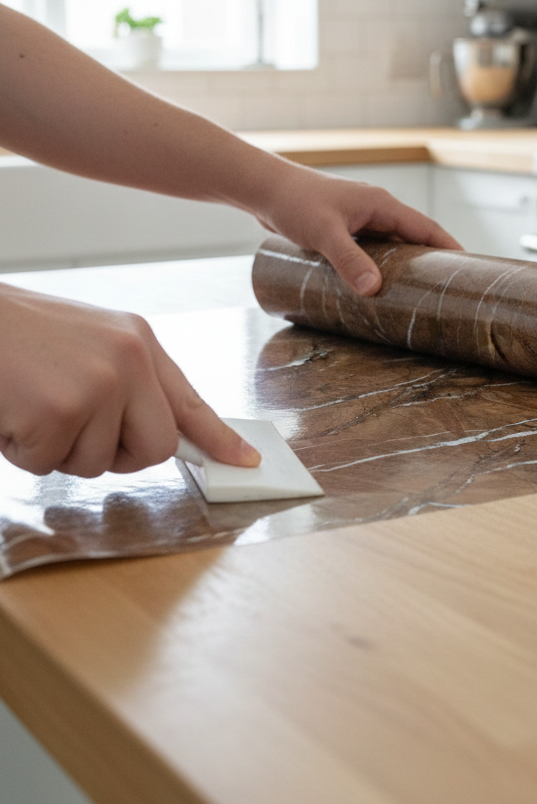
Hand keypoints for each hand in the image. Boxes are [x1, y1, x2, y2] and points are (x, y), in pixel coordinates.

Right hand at [0, 284, 260, 477]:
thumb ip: (124, 384)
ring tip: (28, 403)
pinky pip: (47, 465)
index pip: (189, 400)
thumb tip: (157, 436)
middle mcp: (129, 360)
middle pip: (154, 449)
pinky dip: (19, 450)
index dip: (219, 438)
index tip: (247, 461)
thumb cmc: (14, 339)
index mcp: (137, 342)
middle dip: (113, 455)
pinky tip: (9, 410)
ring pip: (94, 465)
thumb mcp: (85, 346)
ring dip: (54, 449)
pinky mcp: (61, 411)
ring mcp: (99, 385)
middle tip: (69, 426)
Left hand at [259, 162, 462, 295]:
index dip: (448, 248)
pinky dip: (378, 266)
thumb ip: (348, 261)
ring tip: (414, 295)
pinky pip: (370, 249)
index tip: (468, 269)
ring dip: (402, 266)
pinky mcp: (343, 228)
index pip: (426, 228)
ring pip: (390, 246)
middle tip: (444, 291)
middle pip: (412, 238)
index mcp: (381, 204)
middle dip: (429, 262)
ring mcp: (359, 219)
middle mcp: (375, 210)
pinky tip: (375, 286)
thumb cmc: (294, 202)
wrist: (264, 188)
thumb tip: (374, 290)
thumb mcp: (325, 234)